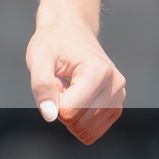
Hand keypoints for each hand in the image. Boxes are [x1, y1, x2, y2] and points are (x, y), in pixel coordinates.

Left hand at [27, 16, 125, 143]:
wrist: (71, 30)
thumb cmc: (52, 43)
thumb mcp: (38, 57)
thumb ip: (41, 85)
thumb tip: (51, 116)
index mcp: (98, 72)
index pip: (70, 111)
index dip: (52, 102)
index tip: (52, 80)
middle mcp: (115, 85)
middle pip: (79, 122)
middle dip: (61, 109)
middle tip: (60, 83)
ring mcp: (119, 95)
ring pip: (87, 129)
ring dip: (70, 114)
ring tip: (68, 88)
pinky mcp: (117, 104)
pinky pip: (94, 129)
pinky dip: (79, 119)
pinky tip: (75, 98)